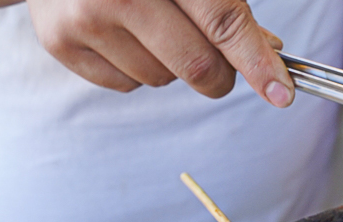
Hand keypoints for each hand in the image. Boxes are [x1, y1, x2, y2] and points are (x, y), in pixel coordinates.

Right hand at [26, 0, 294, 105]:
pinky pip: (127, 85)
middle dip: (220, 73)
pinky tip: (119, 33)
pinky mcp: (61, 42)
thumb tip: (270, 51)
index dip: (258, 62)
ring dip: (171, 65)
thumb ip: (226, 7)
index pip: (224, 22)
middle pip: (199, 66)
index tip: (282, 92)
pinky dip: (135, 68)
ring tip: (148, 24)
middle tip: (217, 59)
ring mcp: (86, 17)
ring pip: (163, 79)